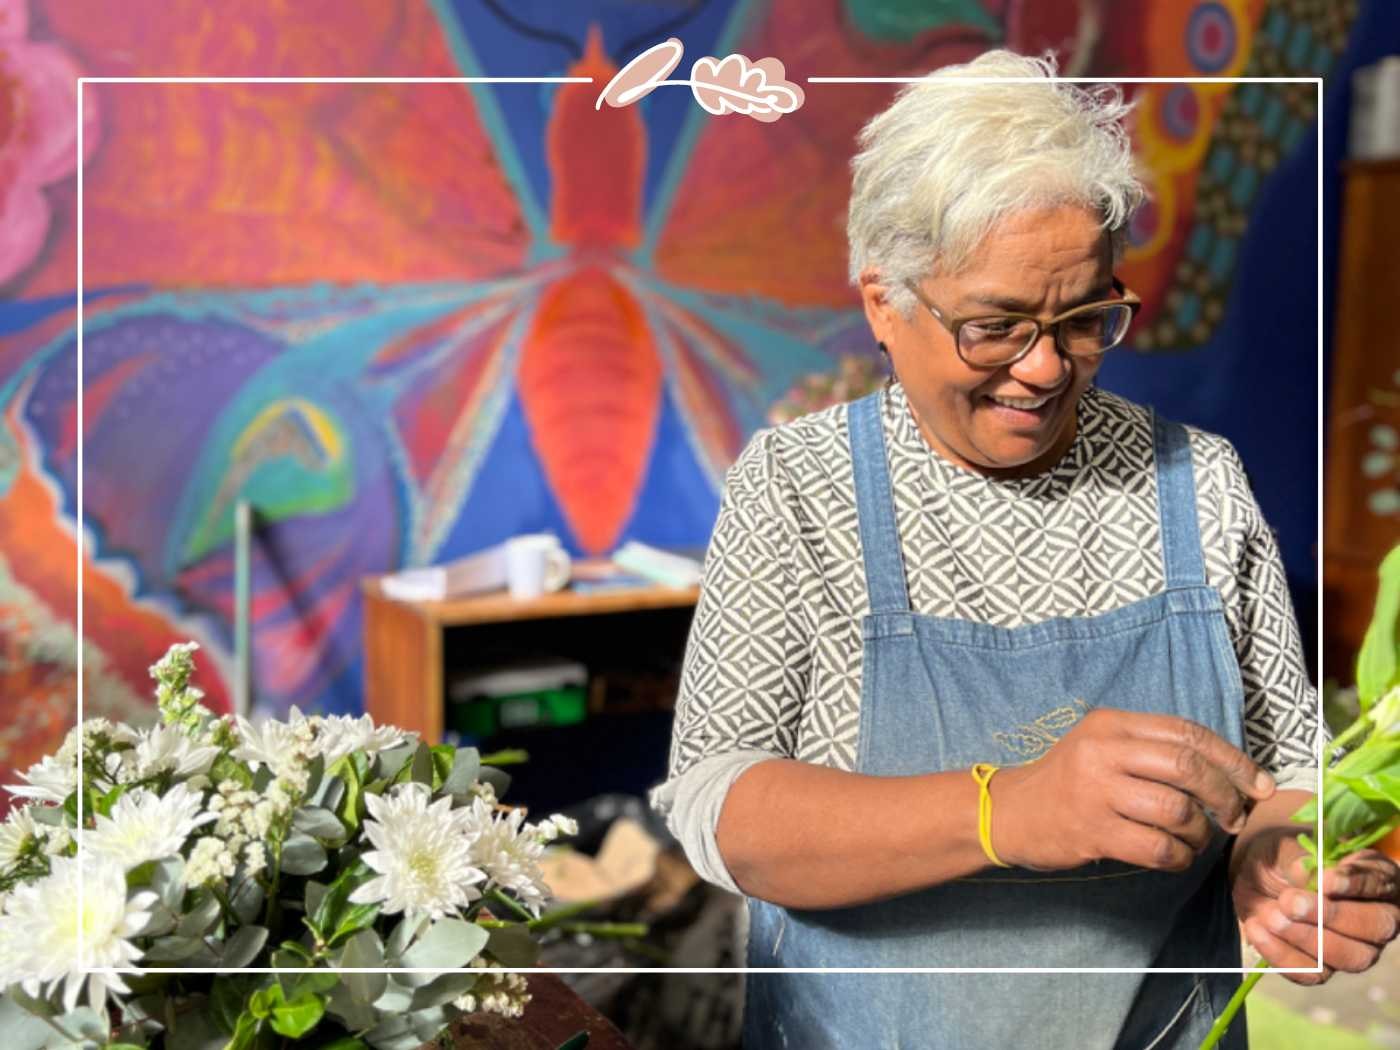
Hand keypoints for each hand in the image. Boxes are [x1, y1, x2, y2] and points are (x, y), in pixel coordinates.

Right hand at [993, 708, 1274, 870]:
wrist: (1011, 812)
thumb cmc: (1069, 781)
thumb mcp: (1102, 747)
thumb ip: (1151, 749)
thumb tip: (1228, 771)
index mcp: (1111, 724)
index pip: (1187, 733)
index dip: (1232, 759)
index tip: (1257, 783)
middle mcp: (1103, 751)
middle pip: (1187, 767)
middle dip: (1225, 795)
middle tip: (1235, 816)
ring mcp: (1096, 792)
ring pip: (1176, 810)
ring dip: (1200, 831)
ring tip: (1196, 838)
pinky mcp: (1092, 831)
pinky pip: (1157, 847)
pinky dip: (1179, 857)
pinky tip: (1175, 856)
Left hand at [1232, 831, 1399, 984]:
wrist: (1256, 878)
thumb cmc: (1282, 858)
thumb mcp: (1286, 848)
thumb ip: (1300, 859)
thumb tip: (1307, 873)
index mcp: (1376, 877)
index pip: (1379, 883)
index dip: (1355, 884)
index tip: (1324, 879)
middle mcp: (1376, 916)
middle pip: (1375, 927)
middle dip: (1331, 916)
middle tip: (1290, 902)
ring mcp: (1355, 947)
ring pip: (1351, 957)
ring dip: (1308, 938)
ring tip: (1271, 916)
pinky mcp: (1324, 967)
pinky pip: (1313, 973)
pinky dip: (1283, 955)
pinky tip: (1257, 930)